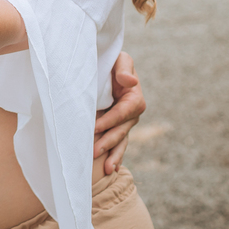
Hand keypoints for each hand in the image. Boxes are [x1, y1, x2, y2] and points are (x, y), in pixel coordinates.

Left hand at [94, 50, 145, 174]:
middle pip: (120, 130)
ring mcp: (125, 123)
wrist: (107, 67)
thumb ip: (124, 69)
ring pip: (120, 141)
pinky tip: (111, 168)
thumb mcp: (120, 60)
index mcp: (134, 98)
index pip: (122, 113)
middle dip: (108, 142)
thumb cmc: (113, 62)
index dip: (110, 121)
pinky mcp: (117, 128)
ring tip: (107, 169)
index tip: (95, 127)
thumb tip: (130, 81)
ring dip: (114, 155)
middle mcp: (132, 114)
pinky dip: (115, 156)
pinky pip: (118, 144)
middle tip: (93, 151)